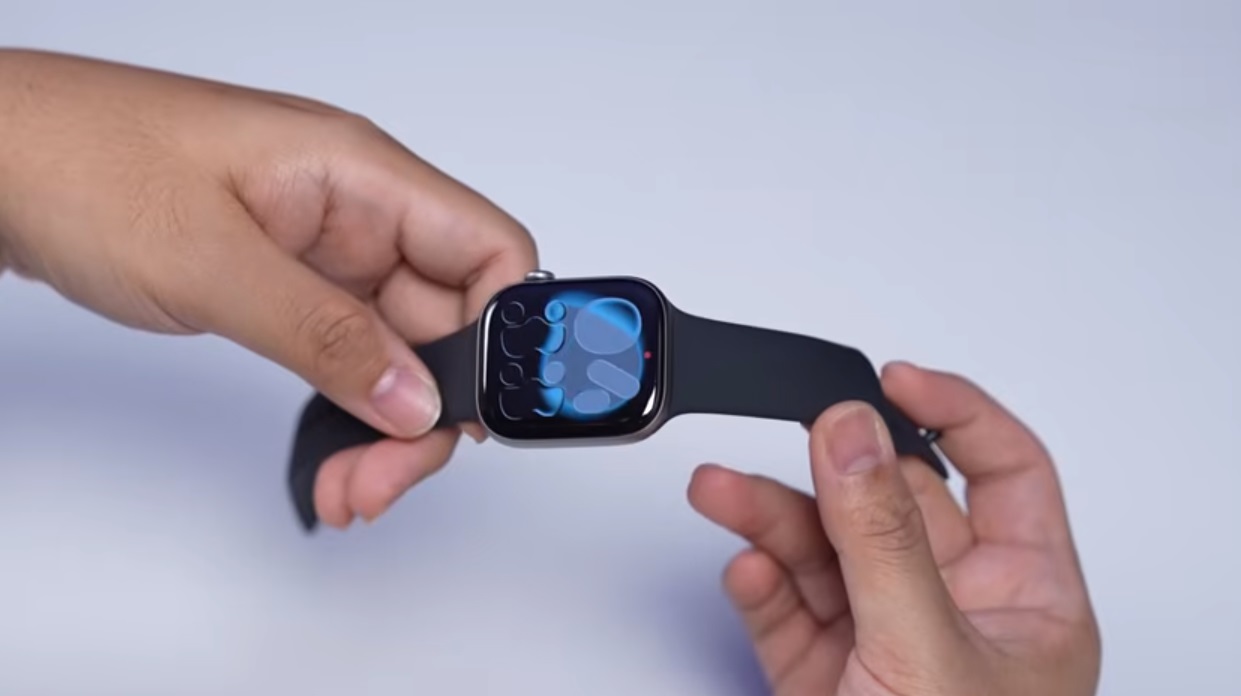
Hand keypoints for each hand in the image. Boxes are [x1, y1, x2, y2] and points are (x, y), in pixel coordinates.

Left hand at [0, 49, 536, 526]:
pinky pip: (350, 354)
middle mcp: (357, 210)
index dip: (503, 335)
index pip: (487, 250)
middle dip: (429, 410)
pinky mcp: (291, 283)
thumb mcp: (211, 261)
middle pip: (449, 319)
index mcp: (361, 173)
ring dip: (387, 425)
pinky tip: (335, 455)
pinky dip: (349, 410)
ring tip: (351, 486)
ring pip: (400, 350)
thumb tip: (416, 397)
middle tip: (385, 477)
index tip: (476, 415)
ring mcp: (325, 249)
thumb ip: (325, 335)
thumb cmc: (82, 162)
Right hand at [688, 362, 1100, 694]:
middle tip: (784, 442)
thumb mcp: (925, 656)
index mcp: (1024, 601)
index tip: (892, 377)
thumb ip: (885, 540)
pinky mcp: (823, 677)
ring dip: (769, 517)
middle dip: (827, 472)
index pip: (1005, 472)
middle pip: (889, 505)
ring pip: (824, 552)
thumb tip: (852, 434)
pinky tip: (744, 568)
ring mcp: (883, 644)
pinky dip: (759, 585)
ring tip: (719, 493)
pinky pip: (785, 609)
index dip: (956, 412)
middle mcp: (954, 613)